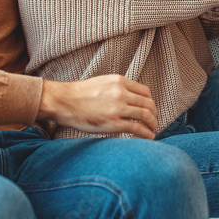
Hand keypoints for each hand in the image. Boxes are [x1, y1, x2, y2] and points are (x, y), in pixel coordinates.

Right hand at [38, 75, 157, 138]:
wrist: (64, 102)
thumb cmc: (80, 94)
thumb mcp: (103, 82)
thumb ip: (118, 88)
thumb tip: (131, 98)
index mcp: (119, 81)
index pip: (145, 92)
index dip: (150, 102)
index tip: (150, 109)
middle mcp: (121, 93)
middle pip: (148, 103)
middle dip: (154, 114)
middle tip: (154, 121)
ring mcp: (118, 108)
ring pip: (146, 115)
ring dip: (153, 123)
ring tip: (153, 129)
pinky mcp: (113, 123)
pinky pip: (137, 128)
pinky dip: (147, 133)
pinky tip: (149, 137)